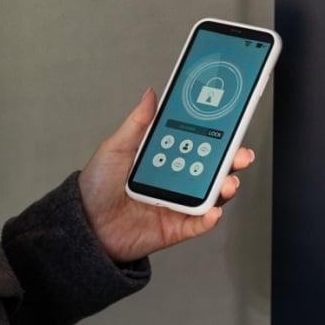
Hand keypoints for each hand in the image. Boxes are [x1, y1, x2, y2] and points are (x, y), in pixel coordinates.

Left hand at [78, 89, 255, 263]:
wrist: (84, 226)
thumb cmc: (95, 188)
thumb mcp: (115, 149)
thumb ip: (138, 124)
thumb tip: (150, 95)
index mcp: (164, 160)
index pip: (196, 144)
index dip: (215, 135)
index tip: (230, 124)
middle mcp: (175, 182)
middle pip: (211, 169)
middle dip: (231, 160)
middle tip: (240, 153)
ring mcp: (177, 205)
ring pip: (211, 195)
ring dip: (225, 187)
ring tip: (227, 181)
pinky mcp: (175, 228)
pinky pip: (198, 224)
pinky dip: (209, 218)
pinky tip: (213, 210)